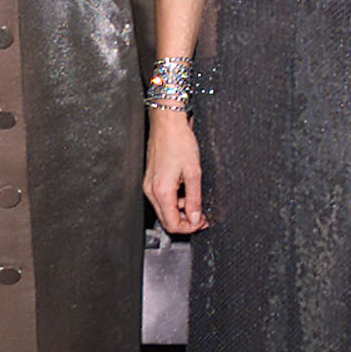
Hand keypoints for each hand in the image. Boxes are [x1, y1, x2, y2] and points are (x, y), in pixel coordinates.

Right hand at [144, 109, 208, 233]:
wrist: (167, 123)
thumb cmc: (178, 141)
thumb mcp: (194, 172)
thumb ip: (194, 199)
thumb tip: (195, 217)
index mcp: (161, 191)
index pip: (172, 224)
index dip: (189, 227)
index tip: (201, 222)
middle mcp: (151, 190)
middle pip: (166, 220)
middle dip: (185, 221)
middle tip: (201, 215)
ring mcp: (149, 185)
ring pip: (164, 210)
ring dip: (181, 210)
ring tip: (195, 202)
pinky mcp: (151, 179)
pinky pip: (162, 198)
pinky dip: (175, 200)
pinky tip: (185, 192)